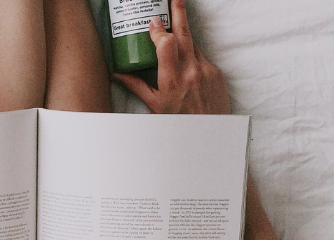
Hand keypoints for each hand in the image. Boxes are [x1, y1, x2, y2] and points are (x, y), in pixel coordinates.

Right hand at [113, 0, 229, 114]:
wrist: (209, 133)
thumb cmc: (179, 122)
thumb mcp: (154, 105)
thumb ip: (136, 86)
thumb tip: (117, 74)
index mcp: (172, 81)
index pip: (167, 45)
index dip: (160, 30)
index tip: (154, 21)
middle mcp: (191, 72)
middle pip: (185, 34)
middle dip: (179, 13)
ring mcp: (206, 70)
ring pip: (193, 45)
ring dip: (183, 36)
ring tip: (175, 23)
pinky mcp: (217, 72)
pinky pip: (201, 57)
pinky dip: (192, 56)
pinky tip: (185, 63)